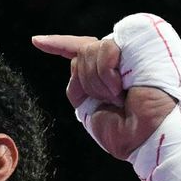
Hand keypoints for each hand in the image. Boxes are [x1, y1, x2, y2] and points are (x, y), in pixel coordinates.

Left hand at [31, 34, 177, 159]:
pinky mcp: (144, 42)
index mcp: (108, 71)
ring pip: (89, 51)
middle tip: (111, 100)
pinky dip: (107, 72)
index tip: (36, 42)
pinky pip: (105, 47)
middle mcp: (121, 57)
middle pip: (81, 54)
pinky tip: (123, 86)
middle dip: (88, 82)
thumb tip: (74, 57)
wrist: (145, 138)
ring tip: (120, 96)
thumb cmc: (122, 130)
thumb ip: (78, 80)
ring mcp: (133, 49)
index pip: (79, 50)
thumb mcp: (87, 105)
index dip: (57, 45)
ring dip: (98, 81)